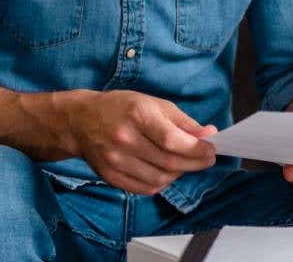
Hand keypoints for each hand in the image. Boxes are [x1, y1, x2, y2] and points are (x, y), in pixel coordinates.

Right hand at [66, 90, 216, 194]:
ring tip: (184, 163)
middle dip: (194, 163)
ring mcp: (115, 160)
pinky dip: (161, 183)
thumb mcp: (154, 104)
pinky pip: (144, 188)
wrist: (80, 120)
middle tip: (207, 159)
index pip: (172, 140)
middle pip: (168, 162)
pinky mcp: (110, 176)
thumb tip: (208, 134)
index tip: (211, 150)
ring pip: (159, 178)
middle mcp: (124, 139)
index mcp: (137, 115)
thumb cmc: (122, 108)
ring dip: (179, 174)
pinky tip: (165, 172)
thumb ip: (182, 121)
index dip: (196, 149)